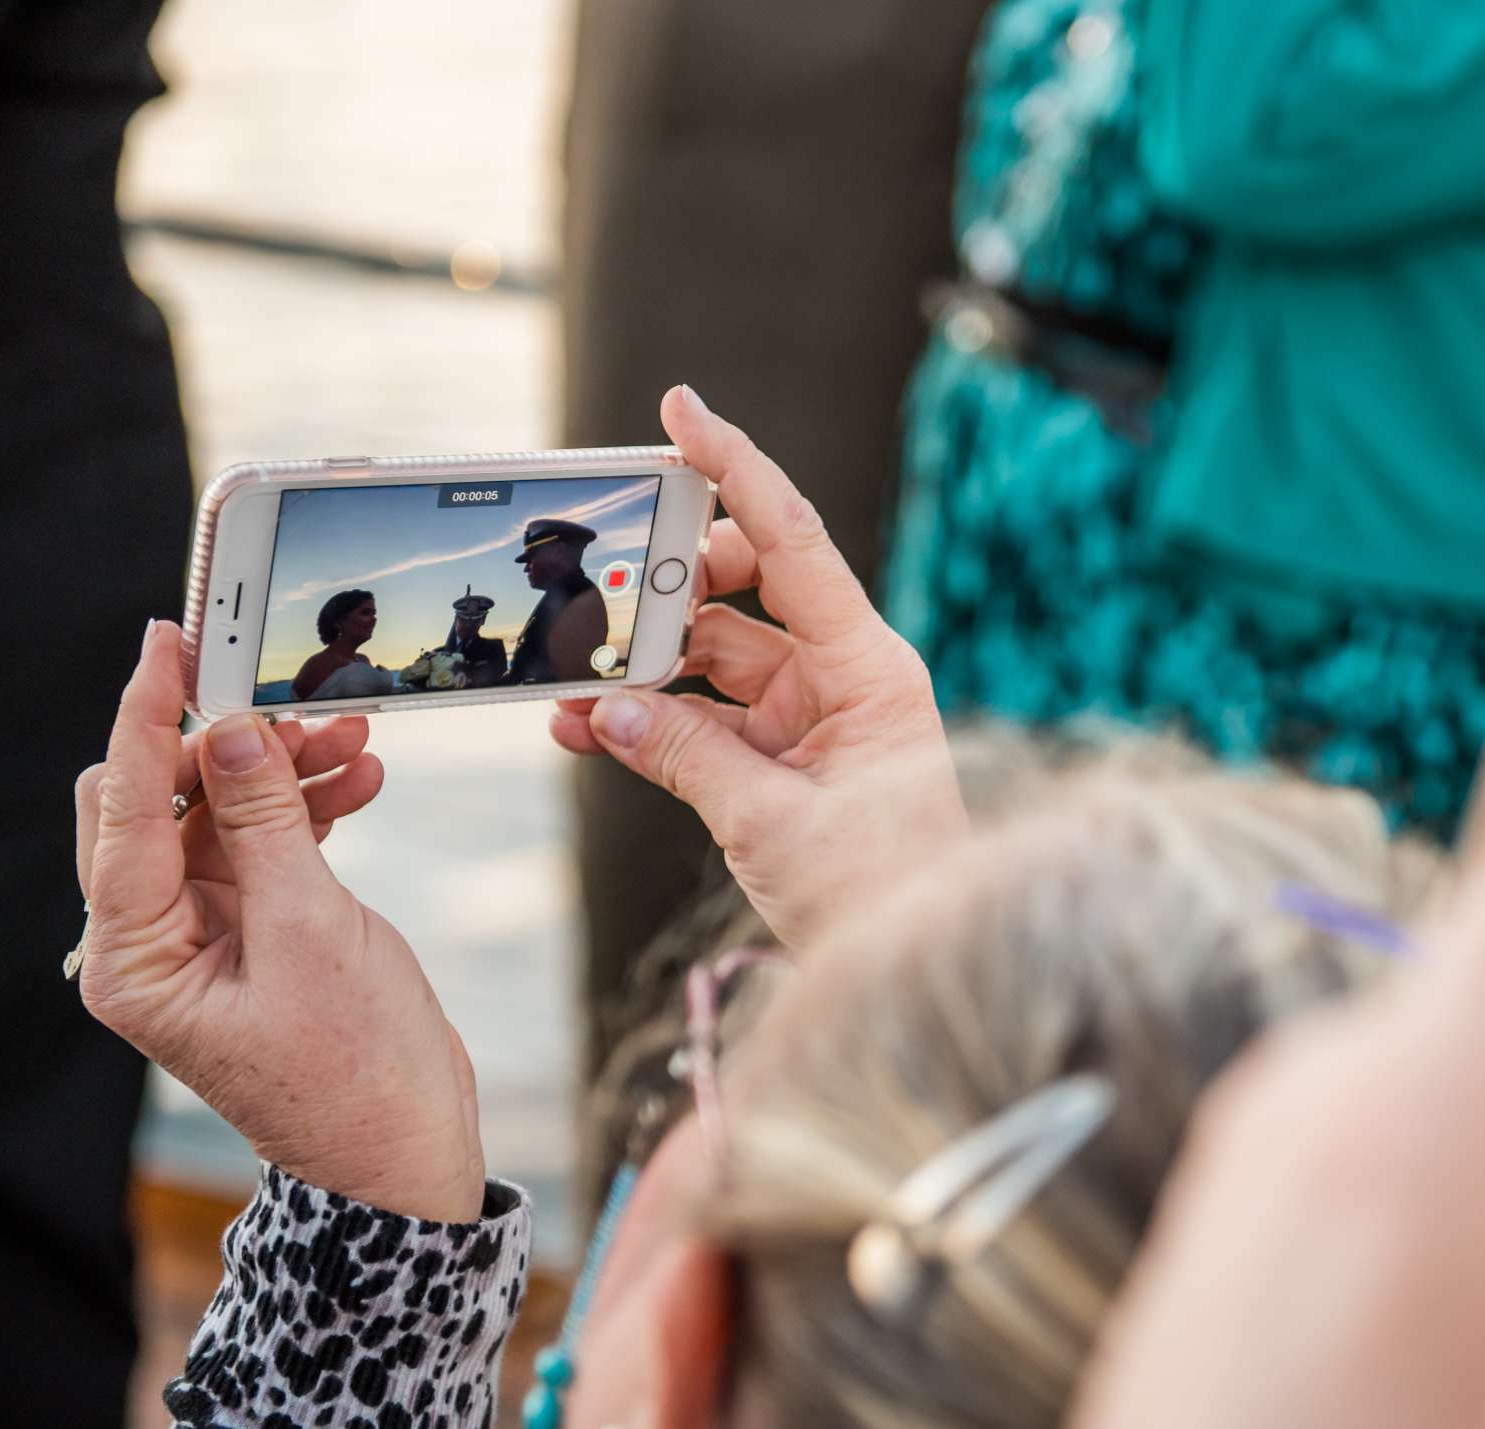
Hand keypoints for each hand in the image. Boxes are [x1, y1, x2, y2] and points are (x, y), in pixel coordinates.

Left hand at [75, 624, 484, 1221]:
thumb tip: (228, 729)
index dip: (146, 717)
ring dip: (283, 768)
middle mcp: (152, 941)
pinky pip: (267, 840)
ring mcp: (204, 932)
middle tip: (292, 696)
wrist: (405, 1149)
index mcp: (134, 958)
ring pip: (222, 809)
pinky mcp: (256, 927)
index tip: (171, 642)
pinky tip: (362, 778)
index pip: (122, 808)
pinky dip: (311, 804)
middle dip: (229, 741)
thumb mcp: (312, 933)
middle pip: (162, 799)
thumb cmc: (354, 1074)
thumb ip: (267, 823)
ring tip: (355, 739)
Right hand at [553, 386, 966, 946]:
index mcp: (868, 668)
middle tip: (598, 587)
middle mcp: (843, 677)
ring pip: (711, 656)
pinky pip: (704, 717)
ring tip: (570, 676)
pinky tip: (586, 727)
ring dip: (640, 664)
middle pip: (744, 587)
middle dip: (667, 581)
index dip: (737, 468)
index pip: (794, 541)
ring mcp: (812, 716)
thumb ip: (685, 756)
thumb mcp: (774, 822)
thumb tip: (606, 706)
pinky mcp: (784, 758)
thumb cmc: (880, 891)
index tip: (680, 409)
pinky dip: (650, 720)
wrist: (914, 964)